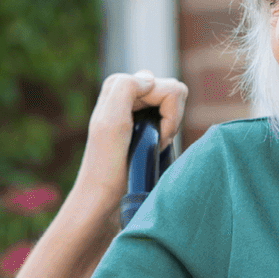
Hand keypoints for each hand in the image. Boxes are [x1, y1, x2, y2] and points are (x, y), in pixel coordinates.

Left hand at [69, 71, 188, 218]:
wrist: (102, 197)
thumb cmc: (107, 165)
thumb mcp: (111, 121)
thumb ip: (127, 88)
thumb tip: (151, 80)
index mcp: (119, 84)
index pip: (170, 89)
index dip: (168, 116)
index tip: (150, 137)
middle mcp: (128, 91)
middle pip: (176, 93)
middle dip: (170, 120)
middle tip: (152, 142)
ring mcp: (137, 107)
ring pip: (176, 105)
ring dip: (169, 129)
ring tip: (150, 146)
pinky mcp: (144, 123)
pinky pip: (171, 118)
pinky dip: (168, 134)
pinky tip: (153, 148)